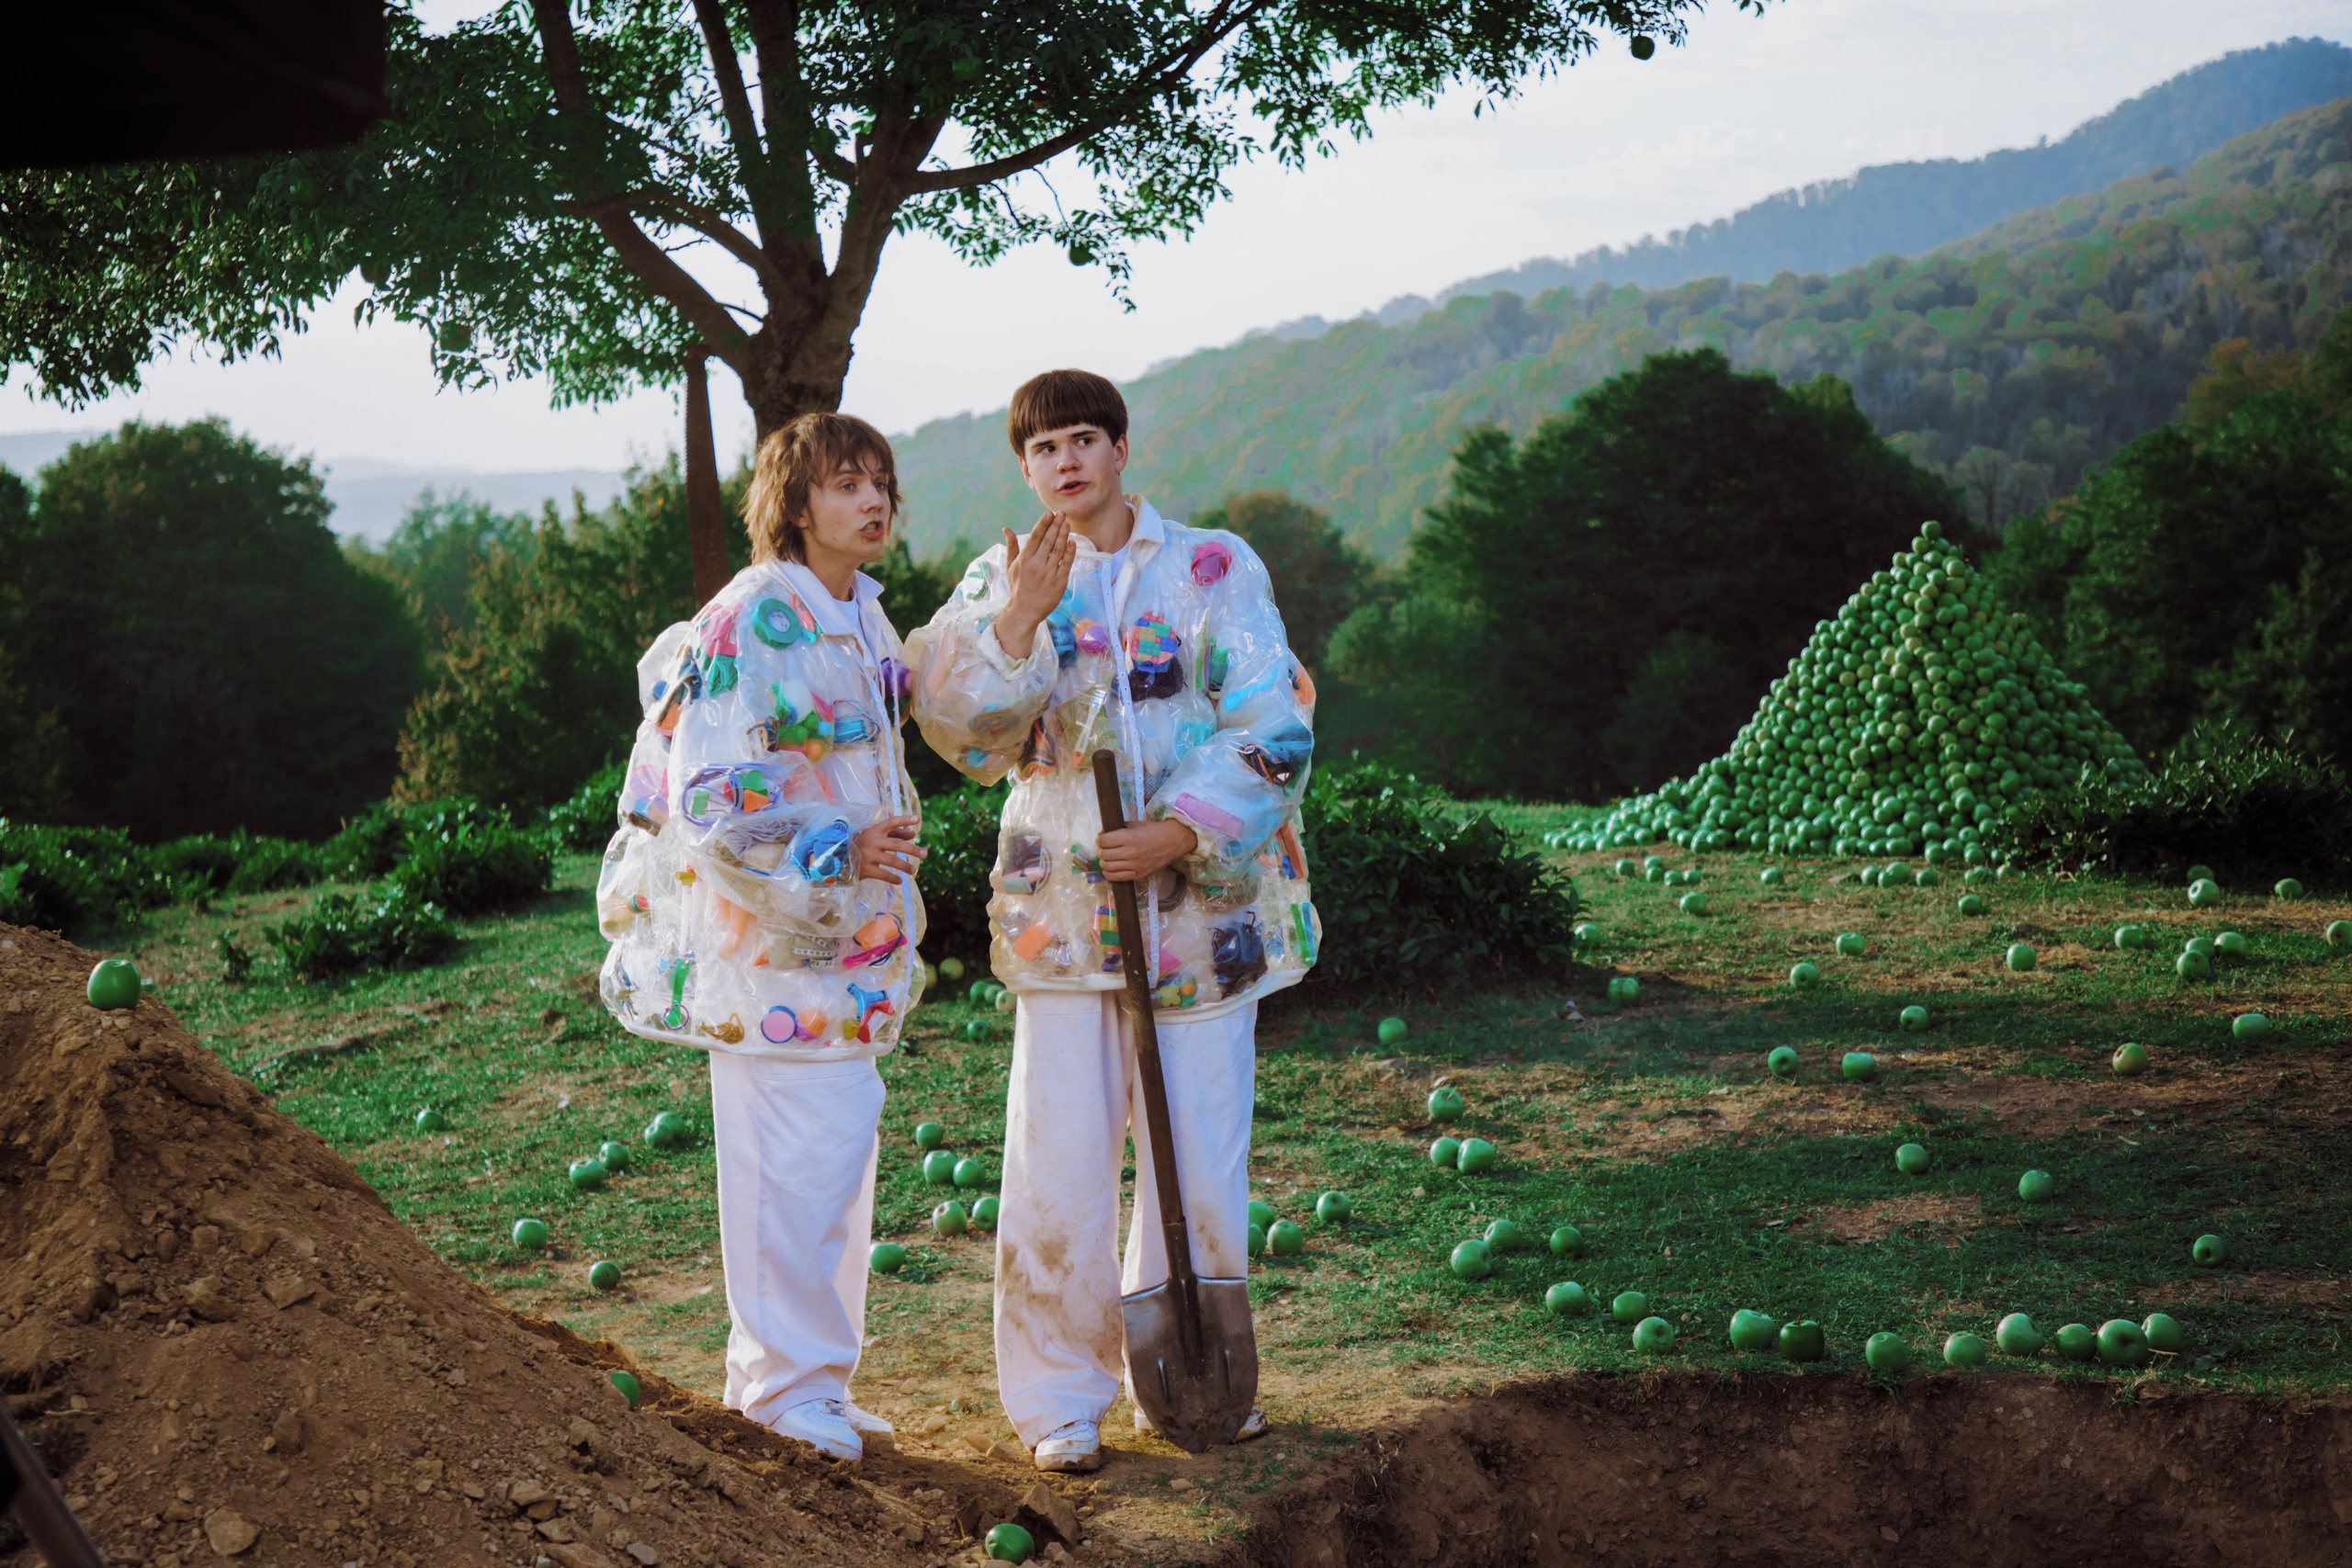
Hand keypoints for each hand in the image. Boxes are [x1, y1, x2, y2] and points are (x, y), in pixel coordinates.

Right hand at [852, 814, 926, 884]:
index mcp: (874, 831)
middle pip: (896, 844)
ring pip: (892, 861)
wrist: (840, 860)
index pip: (891, 822)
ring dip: (905, 866)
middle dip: (912, 849)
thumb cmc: (863, 846)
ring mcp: (868, 855)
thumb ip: (894, 834)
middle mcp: (872, 841)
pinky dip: (893, 878)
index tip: (917, 820)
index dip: (904, 820)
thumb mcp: (876, 836)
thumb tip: (912, 834)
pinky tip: (900, 881)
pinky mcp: (866, 869)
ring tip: (913, 871)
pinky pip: (883, 874)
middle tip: (925, 854)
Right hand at [993, 513, 1076, 658]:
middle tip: (1061, 514)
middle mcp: (1036, 565)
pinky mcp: (1059, 582)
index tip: (1049, 514)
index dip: (1043, 524)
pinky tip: (1073, 542)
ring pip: (1058, 550)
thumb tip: (1007, 529)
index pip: (1035, 538)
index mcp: (1024, 560)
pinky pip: (1066, 564)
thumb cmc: (1017, 587)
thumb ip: (1011, 546)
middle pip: (1048, 541)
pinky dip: (1070, 552)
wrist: (1024, 611)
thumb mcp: (1010, 566)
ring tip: (1067, 523)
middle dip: (1055, 525)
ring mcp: (1049, 573)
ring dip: (1063, 535)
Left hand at [1096, 820, 1197, 882]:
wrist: (1173, 841)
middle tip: (1105, 848)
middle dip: (1101, 851)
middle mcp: (1130, 852)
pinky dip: (1109, 873)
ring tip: (1108, 858)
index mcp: (1129, 837)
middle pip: (1103, 854)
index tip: (1101, 839)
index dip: (1100, 840)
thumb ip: (1118, 829)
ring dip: (1104, 862)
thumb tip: (1102, 835)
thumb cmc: (1154, 831)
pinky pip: (1116, 877)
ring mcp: (1134, 865)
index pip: (1103, 841)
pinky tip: (1111, 868)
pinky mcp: (1138, 874)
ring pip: (1107, 867)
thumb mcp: (1136, 824)